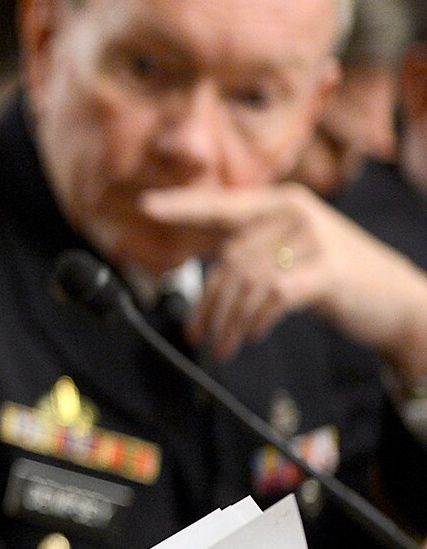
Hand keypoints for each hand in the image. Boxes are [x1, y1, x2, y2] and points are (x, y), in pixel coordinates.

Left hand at [140, 183, 426, 373]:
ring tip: (221, 346)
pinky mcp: (328, 271)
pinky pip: (271, 296)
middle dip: (208, 302)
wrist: (402, 304)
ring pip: (246, 281)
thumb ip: (256, 249)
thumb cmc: (339, 280)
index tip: (146, 206)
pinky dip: (255, 320)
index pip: (224, 204)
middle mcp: (296, 213)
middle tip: (196, 334)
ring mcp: (314, 239)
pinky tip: (253, 335)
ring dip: (227, 320)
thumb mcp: (296, 253)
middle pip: (229, 259)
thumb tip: (203, 272)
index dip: (184, 206)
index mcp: (284, 202)